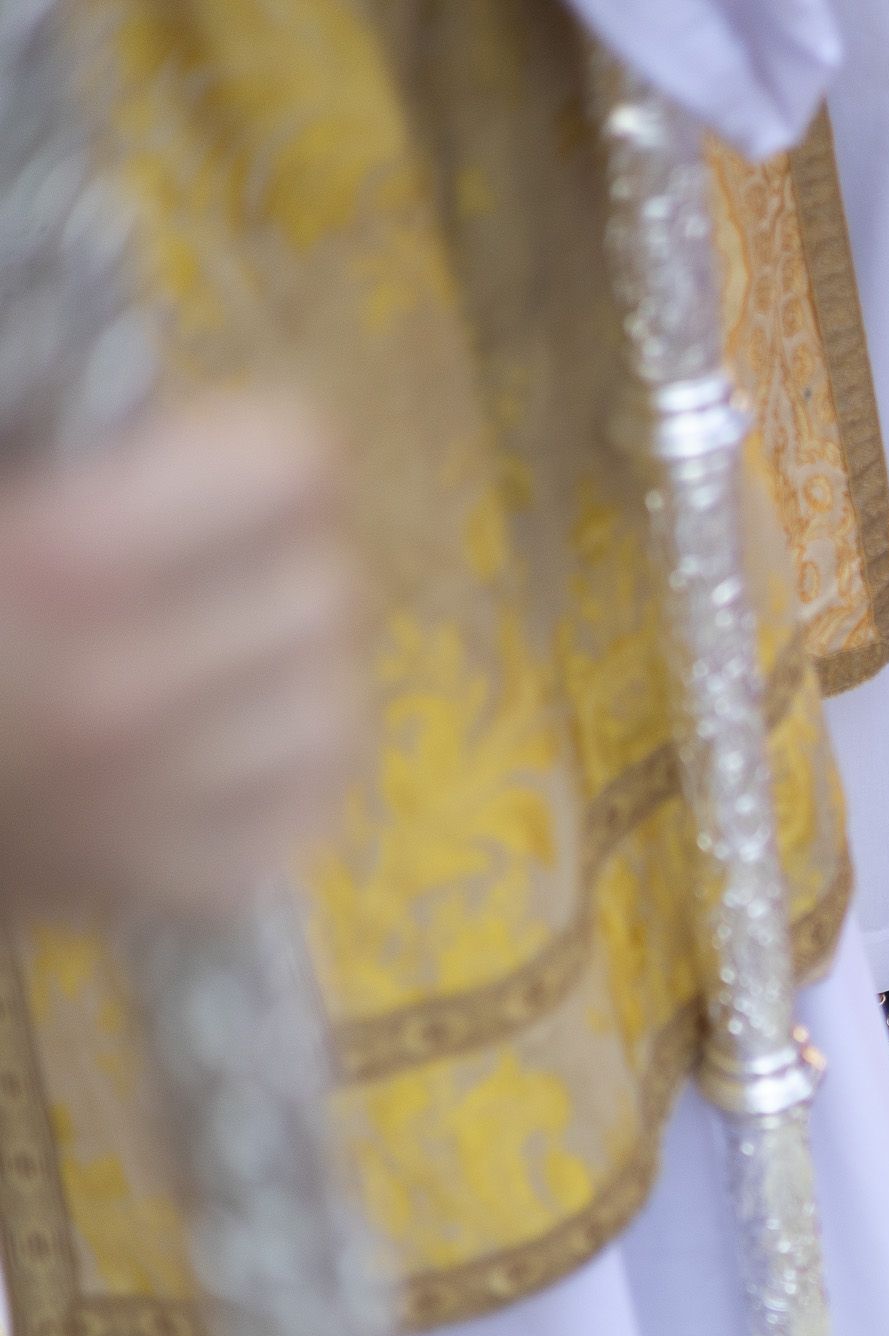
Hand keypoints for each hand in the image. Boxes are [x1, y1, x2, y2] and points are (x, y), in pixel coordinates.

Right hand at [0, 394, 364, 917]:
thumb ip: (39, 433)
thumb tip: (114, 377)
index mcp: (63, 565)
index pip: (293, 473)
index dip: (259, 457)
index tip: (223, 465)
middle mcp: (128, 692)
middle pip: (325, 592)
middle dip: (272, 565)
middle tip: (204, 568)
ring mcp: (152, 807)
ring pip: (332, 706)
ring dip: (282, 672)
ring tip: (204, 655)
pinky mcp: (165, 889)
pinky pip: (299, 808)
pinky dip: (275, 772)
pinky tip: (210, 742)